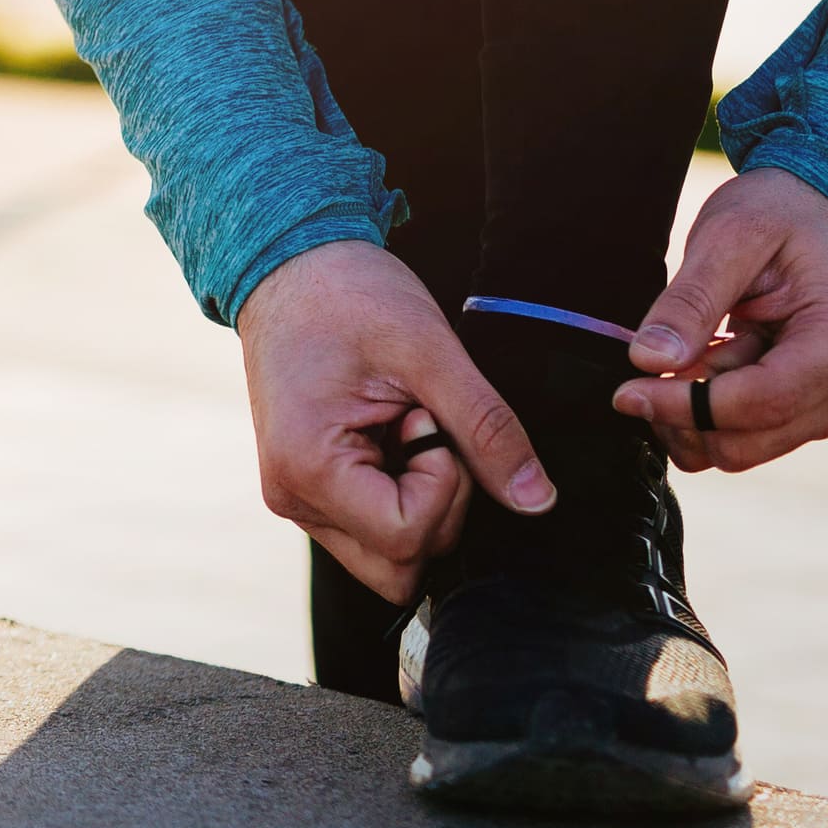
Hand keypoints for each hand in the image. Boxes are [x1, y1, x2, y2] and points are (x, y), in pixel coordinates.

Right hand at [237, 238, 552, 603]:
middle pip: (399, 565)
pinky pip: (372, 526)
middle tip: (424, 426)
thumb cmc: (350, 294)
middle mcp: (292, 498)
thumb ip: (486, 429)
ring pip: (388, 554)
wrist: (289, 261)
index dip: (444, 487)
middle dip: (437, 506)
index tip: (430, 420)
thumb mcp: (429, 351)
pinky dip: (400, 491)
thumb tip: (538, 501)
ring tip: (404, 425)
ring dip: (419, 500)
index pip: (406, 538)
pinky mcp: (308, 487)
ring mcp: (296, 497)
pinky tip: (391, 434)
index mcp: (307, 468)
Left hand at [619, 167, 827, 471]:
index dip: (684, 406)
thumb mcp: (730, 235)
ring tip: (697, 343)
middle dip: (683, 410)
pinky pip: (744, 438)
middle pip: (747, 442)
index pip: (760, 403)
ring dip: (694, 408)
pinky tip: (708, 359)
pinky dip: (708, 409)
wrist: (825, 214)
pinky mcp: (813, 414)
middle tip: (656, 355)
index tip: (626, 390)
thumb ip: (691, 299)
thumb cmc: (783, 215)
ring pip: (740, 449)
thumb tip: (649, 360)